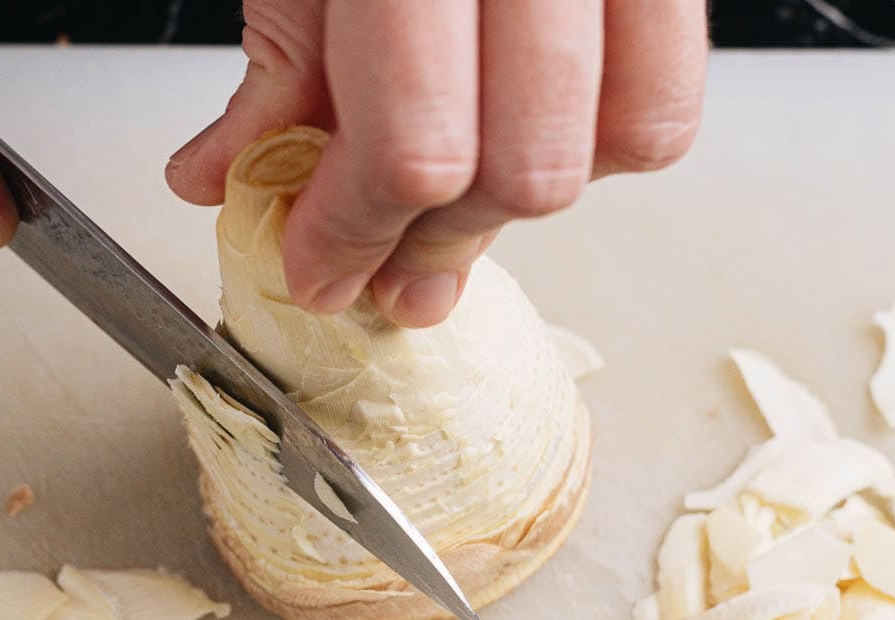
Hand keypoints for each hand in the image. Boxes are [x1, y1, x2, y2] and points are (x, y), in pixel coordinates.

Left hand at [166, 0, 707, 327]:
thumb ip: (274, 74)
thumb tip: (226, 184)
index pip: (414, 149)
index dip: (356, 235)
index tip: (318, 269)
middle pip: (528, 168)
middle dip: (436, 241)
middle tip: (376, 260)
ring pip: (624, 142)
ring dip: (521, 202)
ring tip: (444, 202)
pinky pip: (669, 92)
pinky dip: (595, 143)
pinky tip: (520, 136)